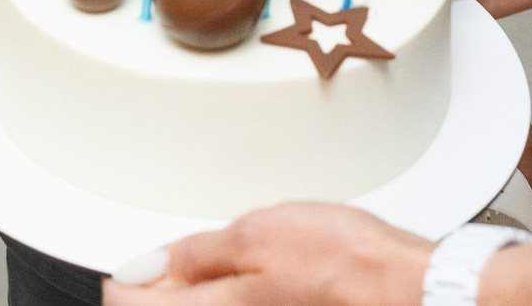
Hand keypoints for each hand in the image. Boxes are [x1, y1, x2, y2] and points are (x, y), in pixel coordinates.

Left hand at [104, 203, 429, 304]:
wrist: (403, 287)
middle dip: (161, 286)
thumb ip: (194, 254)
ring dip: (195, 291)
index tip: (141, 259)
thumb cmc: (344, 260)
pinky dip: (229, 296)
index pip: (127, 303)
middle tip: (180, 258)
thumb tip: (142, 268)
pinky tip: (249, 280)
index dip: (129, 276)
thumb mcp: (258, 233)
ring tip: (221, 264)